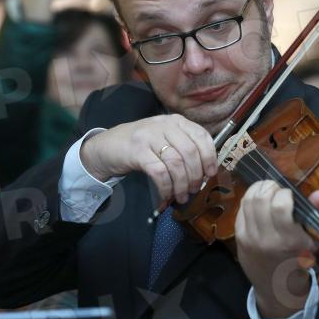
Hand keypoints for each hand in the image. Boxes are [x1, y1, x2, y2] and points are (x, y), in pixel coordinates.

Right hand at [79, 114, 216, 204]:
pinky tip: (167, 195)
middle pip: (191, 152)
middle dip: (196, 175)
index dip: (210, 157)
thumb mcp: (165, 139)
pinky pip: (159, 172)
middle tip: (194, 189)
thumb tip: (206, 172)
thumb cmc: (141, 145)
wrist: (107, 146)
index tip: (211, 173)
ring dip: (182, 184)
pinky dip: (166, 187)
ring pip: (176, 163)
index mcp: (176, 121)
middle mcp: (164, 125)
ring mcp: (150, 136)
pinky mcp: (137, 151)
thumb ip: (184, 148)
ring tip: (182, 196)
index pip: (202, 136)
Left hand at [235, 182, 318, 318]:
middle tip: (276, 189)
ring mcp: (250, 238)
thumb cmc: (298, 263)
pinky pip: (240, 211)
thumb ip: (313, 215)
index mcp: (289, 240)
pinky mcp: (238, 239)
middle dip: (269, 186)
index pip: (280, 204)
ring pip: (247, 201)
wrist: (277, 289)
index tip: (290, 195)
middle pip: (260, 199)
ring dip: (257, 190)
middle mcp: (267, 238)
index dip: (285, 192)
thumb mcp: (311, 242)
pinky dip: (248, 201)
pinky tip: (257, 203)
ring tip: (266, 191)